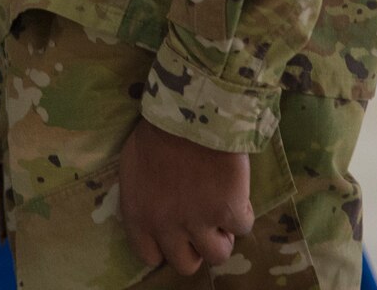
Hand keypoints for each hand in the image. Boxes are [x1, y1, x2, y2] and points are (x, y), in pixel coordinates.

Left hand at [117, 119, 254, 275]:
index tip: (175, 233)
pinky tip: (237, 193)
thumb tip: (154, 210)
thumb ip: (141, 197)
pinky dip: (243, 213)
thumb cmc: (157, 130)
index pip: (149, 254)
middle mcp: (167, 226)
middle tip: (203, 226)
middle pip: (185, 264)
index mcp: (140, 215)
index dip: (165, 246)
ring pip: (217, 255)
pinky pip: (243, 227)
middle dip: (195, 248)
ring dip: (222, 237)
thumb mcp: (133, 165)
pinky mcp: (229, 211)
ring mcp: (199, 222)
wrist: (190, 111)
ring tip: (223, 214)